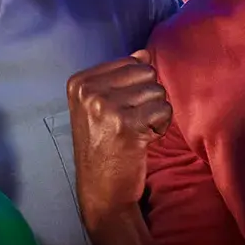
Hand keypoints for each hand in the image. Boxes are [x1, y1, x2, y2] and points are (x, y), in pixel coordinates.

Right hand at [66, 52, 171, 222]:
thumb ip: (121, 77)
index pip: (132, 63)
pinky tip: (143, 142)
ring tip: (136, 134)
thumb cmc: (104, 149)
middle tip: (131, 125)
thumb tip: (144, 53)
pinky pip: (164, 111)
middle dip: (148, 100)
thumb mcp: (101, 108)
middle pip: (147, 74)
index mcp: (79, 82)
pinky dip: (160, 128)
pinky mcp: (127, 124)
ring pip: (158, 92)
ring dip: (155, 116)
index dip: (136, 89)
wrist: (101, 191)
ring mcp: (106, 106)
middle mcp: (89, 91)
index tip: (120, 114)